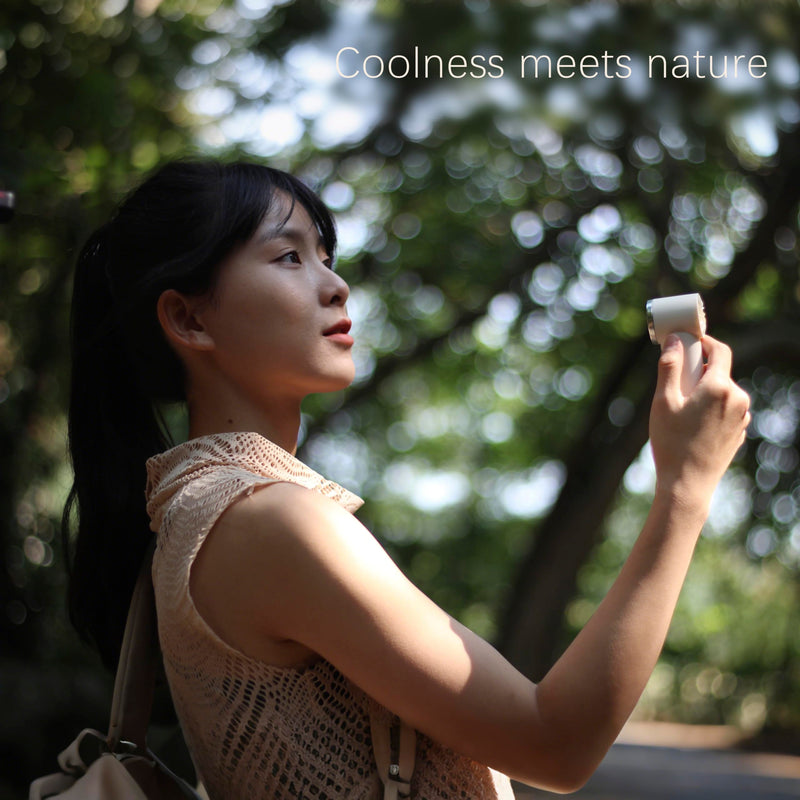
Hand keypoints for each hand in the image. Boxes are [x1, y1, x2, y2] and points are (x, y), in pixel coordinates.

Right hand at [649, 333, 750, 507]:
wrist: (687, 484)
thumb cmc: (672, 442)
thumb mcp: (662, 401)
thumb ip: (669, 366)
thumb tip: (675, 340)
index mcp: (720, 387)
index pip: (720, 350)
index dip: (704, 342)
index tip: (688, 342)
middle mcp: (738, 400)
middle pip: (720, 372)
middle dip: (699, 371)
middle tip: (676, 382)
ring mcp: (742, 418)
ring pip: (723, 392)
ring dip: (705, 391)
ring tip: (681, 410)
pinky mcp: (739, 432)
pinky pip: (725, 410)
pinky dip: (711, 408)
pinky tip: (692, 426)